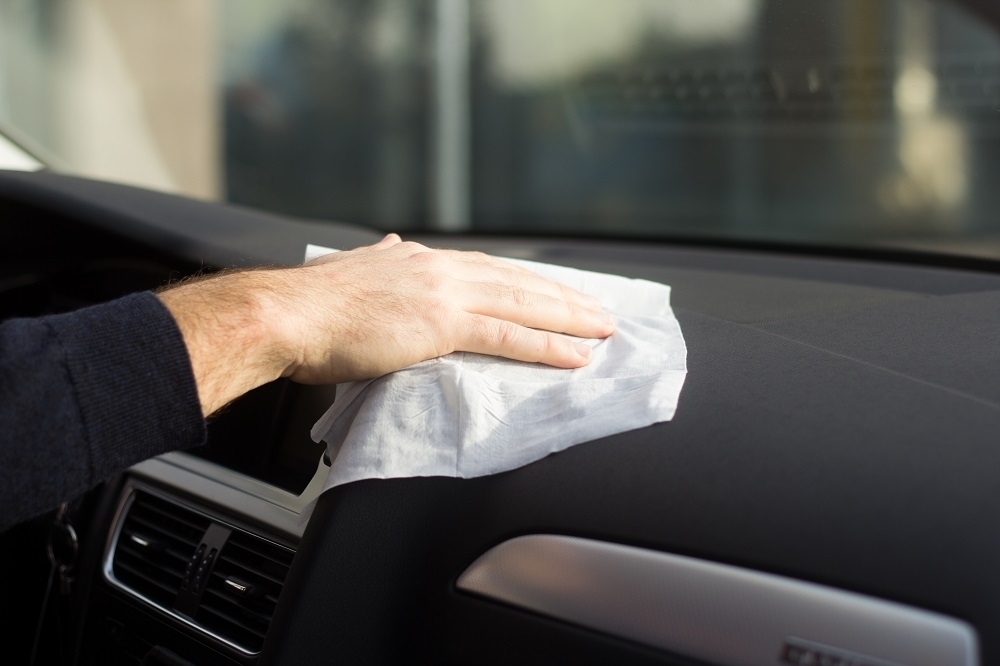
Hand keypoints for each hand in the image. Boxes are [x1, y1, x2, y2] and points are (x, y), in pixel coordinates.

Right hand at [159, 235, 613, 414]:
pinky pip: (508, 336)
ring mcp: (443, 294)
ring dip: (569, 318)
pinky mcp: (441, 325)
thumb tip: (393, 242)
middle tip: (600, 309)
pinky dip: (547, 347)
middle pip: (517, 281)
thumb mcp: (352, 271)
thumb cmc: (309, 306)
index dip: (526, 280)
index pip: (487, 268)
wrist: (285, 313)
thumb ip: (381, 258)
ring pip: (523, 304)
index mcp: (417, 258)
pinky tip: (576, 355)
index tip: (555, 289)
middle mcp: (438, 269)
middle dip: (564, 297)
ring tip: (603, 329)